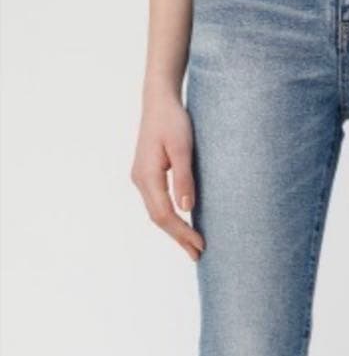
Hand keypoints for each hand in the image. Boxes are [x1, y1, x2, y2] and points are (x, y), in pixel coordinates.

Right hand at [131, 90, 204, 259]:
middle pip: (158, 218)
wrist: (159, 101)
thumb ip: (184, 178)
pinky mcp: (147, 175)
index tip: (200, 244)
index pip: (164, 214)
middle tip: (199, 254)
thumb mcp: (183, 147)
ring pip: (156, 213)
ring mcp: (141, 178)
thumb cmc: (173, 120)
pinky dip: (170, 218)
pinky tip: (183, 224)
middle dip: (178, 238)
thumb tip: (186, 208)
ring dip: (174, 231)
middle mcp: (139, 180)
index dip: (182, 232)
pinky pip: (157, 203)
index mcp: (147, 175)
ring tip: (192, 246)